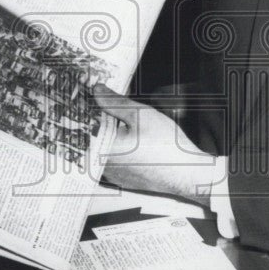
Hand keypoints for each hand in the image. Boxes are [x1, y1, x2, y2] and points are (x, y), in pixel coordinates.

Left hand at [93, 84, 217, 205]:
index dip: (81, 107)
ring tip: (115, 114)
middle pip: (89, 137)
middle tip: (99, 99)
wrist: (188, 173)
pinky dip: (114, 145)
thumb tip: (97, 91)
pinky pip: (111, 159)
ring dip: (105, 132)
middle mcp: (102, 167)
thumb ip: (114, 102)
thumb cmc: (166, 146)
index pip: (80, 125)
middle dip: (94, 117)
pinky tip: (126, 134)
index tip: (82, 94)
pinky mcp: (123, 179)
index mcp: (102, 150)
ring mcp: (112, 175)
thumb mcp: (140, 114)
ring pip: (100, 148)